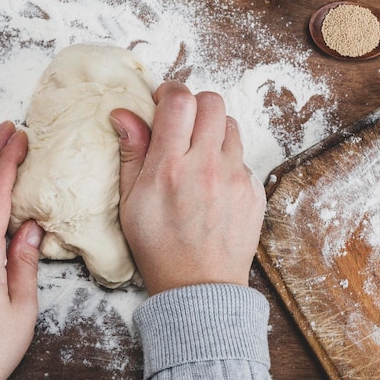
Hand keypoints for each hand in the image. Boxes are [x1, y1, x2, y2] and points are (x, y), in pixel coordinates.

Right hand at [110, 82, 264, 294]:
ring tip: (199, 153)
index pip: (179, 101)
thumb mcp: (130, 202)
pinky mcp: (254, 191)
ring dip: (213, 130)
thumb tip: (125, 114)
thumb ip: (131, 153)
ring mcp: (236, 178)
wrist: (199, 287)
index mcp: (170, 167)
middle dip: (194, 105)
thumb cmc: (158, 246)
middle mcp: (207, 167)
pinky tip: (214, 181)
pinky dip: (228, 159)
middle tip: (182, 124)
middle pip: (212, 102)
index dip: (170, 92)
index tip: (163, 102)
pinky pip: (244, 157)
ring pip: (231, 126)